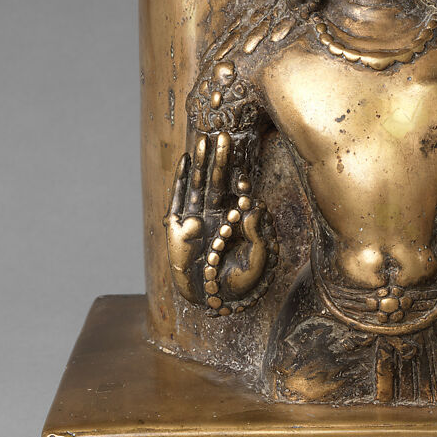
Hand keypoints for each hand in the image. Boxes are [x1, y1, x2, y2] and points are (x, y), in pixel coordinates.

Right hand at [164, 131, 271, 312]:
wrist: (210, 301)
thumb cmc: (238, 283)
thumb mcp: (258, 260)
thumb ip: (259, 234)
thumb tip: (254, 207)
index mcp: (237, 221)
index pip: (238, 191)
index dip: (240, 175)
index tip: (243, 157)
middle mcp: (216, 215)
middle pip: (218, 181)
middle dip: (220, 160)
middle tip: (224, 136)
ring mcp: (196, 219)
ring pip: (198, 185)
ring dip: (201, 163)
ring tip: (203, 139)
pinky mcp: (177, 227)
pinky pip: (178, 198)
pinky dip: (181, 179)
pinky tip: (185, 160)